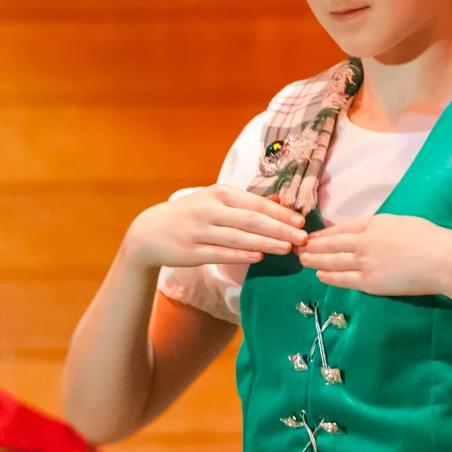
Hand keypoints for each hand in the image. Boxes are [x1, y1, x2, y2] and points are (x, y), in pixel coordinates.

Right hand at [123, 185, 306, 268]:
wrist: (149, 231)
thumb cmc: (191, 215)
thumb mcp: (215, 201)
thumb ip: (247, 203)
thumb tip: (281, 203)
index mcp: (219, 193)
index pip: (256, 203)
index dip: (280, 214)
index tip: (301, 222)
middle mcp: (210, 210)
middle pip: (251, 220)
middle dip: (280, 229)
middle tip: (303, 238)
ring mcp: (199, 231)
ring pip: (238, 237)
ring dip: (265, 243)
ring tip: (288, 249)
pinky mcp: (191, 252)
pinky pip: (220, 253)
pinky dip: (241, 255)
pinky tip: (259, 257)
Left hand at [297, 216, 451, 296]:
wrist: (442, 258)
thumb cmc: (429, 238)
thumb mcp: (401, 222)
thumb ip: (381, 227)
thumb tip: (370, 230)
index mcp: (373, 224)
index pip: (340, 229)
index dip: (323, 234)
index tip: (312, 236)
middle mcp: (363, 241)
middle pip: (331, 244)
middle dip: (312, 246)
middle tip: (298, 248)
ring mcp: (364, 262)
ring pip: (332, 261)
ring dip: (315, 261)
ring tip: (303, 261)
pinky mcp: (370, 281)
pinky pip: (343, 279)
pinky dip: (329, 276)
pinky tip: (320, 275)